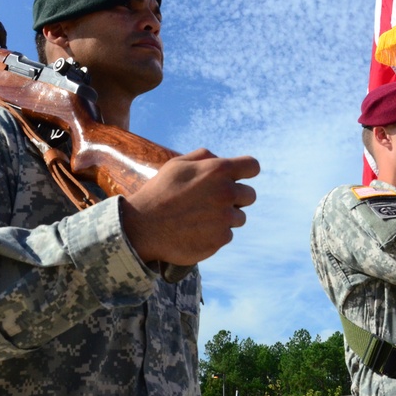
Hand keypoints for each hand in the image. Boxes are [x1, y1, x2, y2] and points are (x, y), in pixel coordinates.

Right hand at [120, 149, 259, 265]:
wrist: (142, 227)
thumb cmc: (159, 193)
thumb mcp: (177, 165)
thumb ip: (203, 157)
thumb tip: (220, 159)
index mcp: (218, 170)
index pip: (253, 166)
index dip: (246, 172)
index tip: (239, 178)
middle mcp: (226, 193)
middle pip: (250, 195)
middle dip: (236, 198)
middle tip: (214, 202)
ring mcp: (225, 217)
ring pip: (240, 218)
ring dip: (226, 218)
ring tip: (201, 218)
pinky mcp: (220, 239)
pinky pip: (227, 235)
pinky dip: (215, 234)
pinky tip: (196, 232)